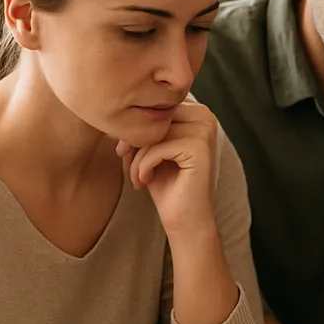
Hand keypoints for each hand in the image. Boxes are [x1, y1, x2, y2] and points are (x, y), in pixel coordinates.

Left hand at [117, 99, 218, 237]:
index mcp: (197, 111)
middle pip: (153, 115)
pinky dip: (143, 166)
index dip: (135, 126)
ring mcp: (205, 131)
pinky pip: (157, 147)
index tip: (125, 151)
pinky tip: (144, 182)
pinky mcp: (199, 148)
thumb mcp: (150, 147)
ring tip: (136, 176)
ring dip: (136, 156)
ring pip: (154, 131)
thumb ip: (143, 123)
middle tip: (124, 160)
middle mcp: (206, 116)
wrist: (185, 219)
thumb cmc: (165, 182)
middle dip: (133, 138)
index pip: (154, 105)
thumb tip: (117, 104)